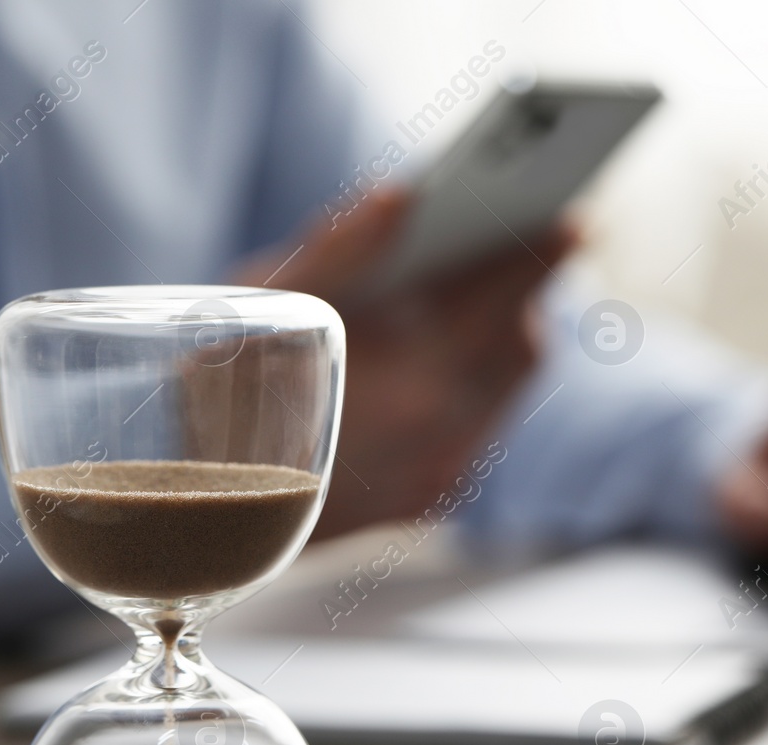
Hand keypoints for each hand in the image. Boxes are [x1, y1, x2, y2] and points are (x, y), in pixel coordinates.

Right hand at [230, 189, 573, 539]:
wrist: (198, 526)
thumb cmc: (218, 405)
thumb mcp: (260, 309)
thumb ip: (336, 249)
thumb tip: (399, 195)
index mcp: (414, 382)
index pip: (506, 300)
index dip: (539, 252)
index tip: (569, 214)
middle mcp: (442, 440)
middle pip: (520, 346)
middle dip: (527, 289)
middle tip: (540, 237)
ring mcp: (438, 478)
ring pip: (502, 390)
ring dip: (500, 335)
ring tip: (490, 287)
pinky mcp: (430, 504)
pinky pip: (475, 427)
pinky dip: (470, 382)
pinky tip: (443, 351)